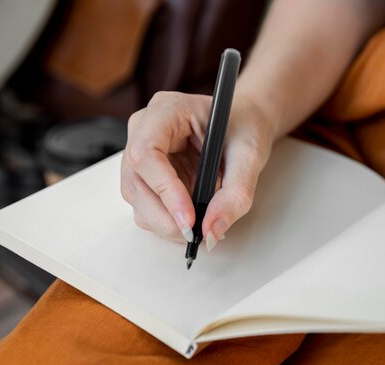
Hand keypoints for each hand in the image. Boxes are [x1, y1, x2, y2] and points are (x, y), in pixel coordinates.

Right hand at [121, 92, 272, 250]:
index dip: (165, 190)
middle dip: (164, 216)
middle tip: (196, 234)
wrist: (245, 123)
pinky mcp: (146, 174)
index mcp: (166, 110)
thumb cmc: (245, 126)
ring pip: (137, 199)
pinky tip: (194, 217)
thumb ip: (235, 193)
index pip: (146, 153)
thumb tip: (212, 230)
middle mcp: (144, 129)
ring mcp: (141, 152)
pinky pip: (147, 205)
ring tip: (202, 223)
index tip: (189, 218)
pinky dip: (169, 219)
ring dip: (166, 221)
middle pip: (135, 182)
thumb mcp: (250, 155)